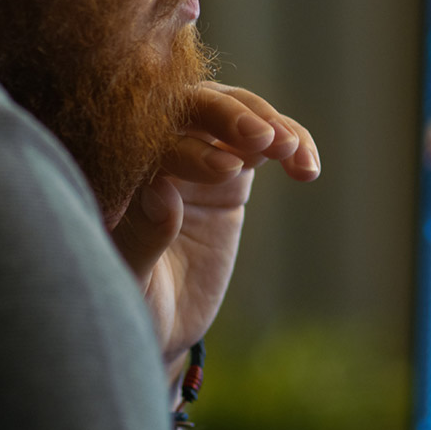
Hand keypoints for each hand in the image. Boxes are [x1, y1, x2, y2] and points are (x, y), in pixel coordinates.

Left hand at [107, 82, 319, 369]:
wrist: (161, 320)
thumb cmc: (134, 301)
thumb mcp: (132, 280)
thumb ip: (142, 237)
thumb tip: (159, 190)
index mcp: (123, 171)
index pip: (155, 142)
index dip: (191, 150)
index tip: (226, 171)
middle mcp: (158, 151)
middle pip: (193, 108)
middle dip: (229, 115)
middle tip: (263, 138)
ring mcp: (198, 155)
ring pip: (233, 111)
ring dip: (265, 121)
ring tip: (290, 148)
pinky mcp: (231, 170)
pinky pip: (265, 142)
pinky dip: (290, 144)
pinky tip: (307, 168)